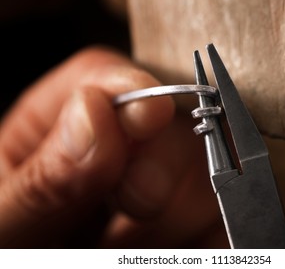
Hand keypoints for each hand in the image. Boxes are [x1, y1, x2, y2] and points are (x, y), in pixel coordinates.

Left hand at [0, 46, 227, 247]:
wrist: (35, 265)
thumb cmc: (12, 245)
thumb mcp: (4, 226)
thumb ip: (45, 178)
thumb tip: (95, 111)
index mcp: (55, 133)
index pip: (102, 78)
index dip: (132, 88)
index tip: (150, 116)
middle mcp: (113, 154)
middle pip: (167, 122)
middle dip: (162, 161)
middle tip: (137, 204)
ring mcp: (156, 190)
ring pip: (205, 172)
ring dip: (178, 214)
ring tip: (132, 243)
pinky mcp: (187, 226)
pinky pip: (220, 221)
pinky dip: (204, 240)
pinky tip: (167, 248)